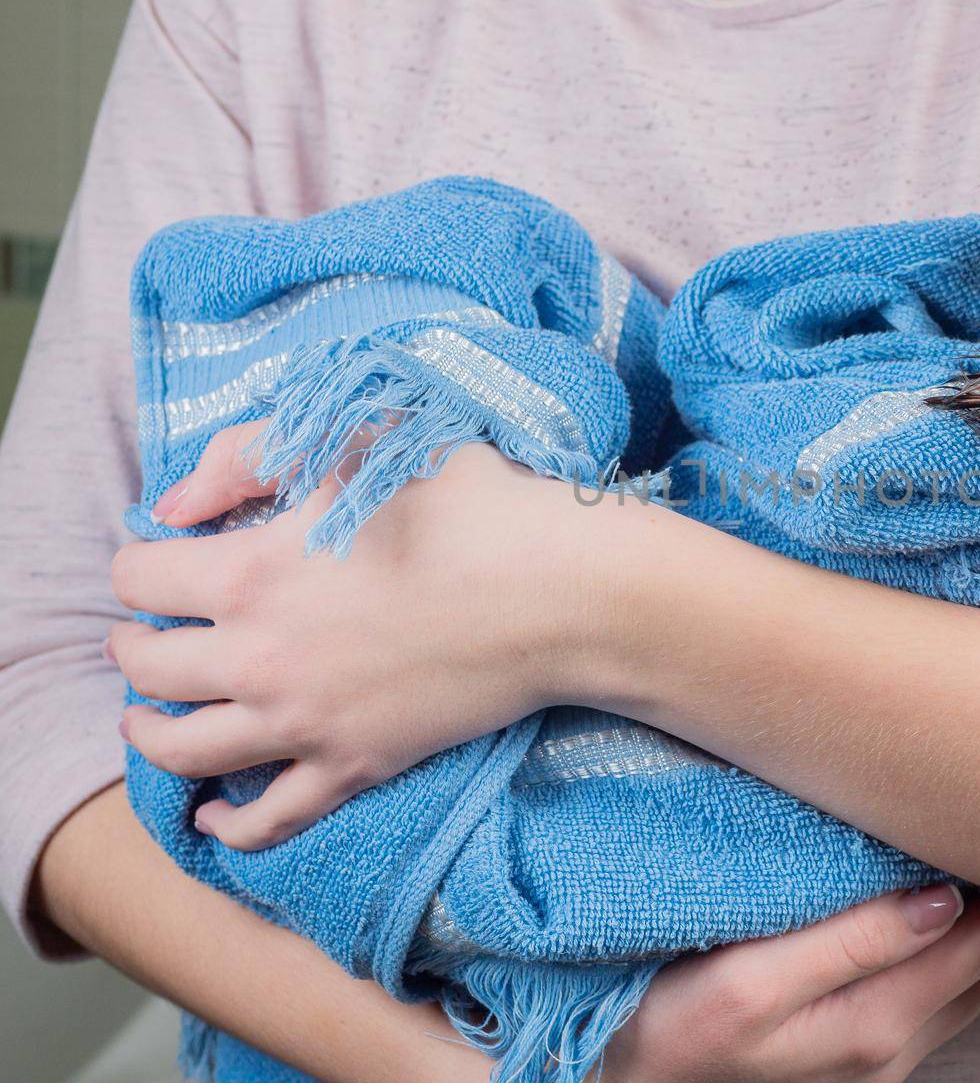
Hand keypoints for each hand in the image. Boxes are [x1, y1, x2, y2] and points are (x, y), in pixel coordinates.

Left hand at [108, 419, 640, 848]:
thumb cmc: (471, 503)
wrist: (561, 591)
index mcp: (251, 570)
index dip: (139, 562)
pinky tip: (213, 813)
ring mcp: (305, 721)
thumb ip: (249, 455)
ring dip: (148, 732)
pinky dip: (227, 823)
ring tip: (149, 716)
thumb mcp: (360, 440)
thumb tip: (171, 508)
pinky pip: (267, 819)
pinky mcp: (355, 766)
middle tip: (149, 632)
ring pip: (182, 749)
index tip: (161, 560)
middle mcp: (258, 656)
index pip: (139, 578)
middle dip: (135, 645)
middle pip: (146, 666)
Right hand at [598, 886, 979, 1082]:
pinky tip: (935, 884)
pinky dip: (958, 934)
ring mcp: (875, 1051)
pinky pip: (937, 986)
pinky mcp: (852, 1041)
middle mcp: (892, 1049)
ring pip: (973, 976)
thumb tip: (947, 899)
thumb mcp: (750, 982)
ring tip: (977, 837)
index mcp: (877, 1029)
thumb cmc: (667, 1020)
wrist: (615, 1071)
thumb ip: (851, 942)